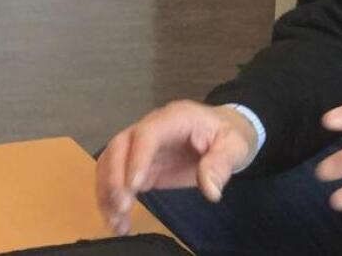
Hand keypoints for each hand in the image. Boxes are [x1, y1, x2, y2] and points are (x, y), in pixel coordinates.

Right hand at [94, 100, 256, 234]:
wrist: (223, 133)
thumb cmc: (228, 135)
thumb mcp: (234, 146)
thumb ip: (221, 165)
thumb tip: (210, 190)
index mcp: (174, 118)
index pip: (148, 134)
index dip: (138, 158)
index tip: (135, 187)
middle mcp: (150, 128)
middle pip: (119, 145)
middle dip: (114, 177)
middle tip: (122, 207)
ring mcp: (141, 147)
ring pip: (110, 162)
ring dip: (107, 192)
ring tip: (116, 221)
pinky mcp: (139, 165)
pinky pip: (116, 178)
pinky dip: (110, 198)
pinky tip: (117, 220)